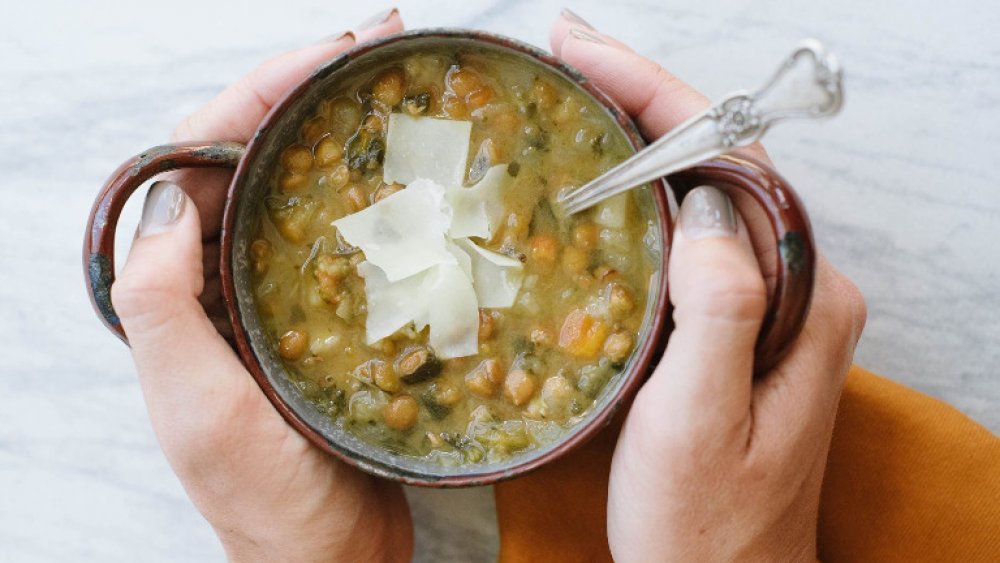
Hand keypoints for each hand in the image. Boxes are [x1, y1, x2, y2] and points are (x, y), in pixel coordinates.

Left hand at [111, 10, 411, 561]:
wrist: (324, 557)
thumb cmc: (261, 496)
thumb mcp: (196, 404)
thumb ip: (160, 303)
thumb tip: (168, 196)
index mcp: (178, 288)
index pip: (202, 158)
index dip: (256, 95)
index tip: (323, 55)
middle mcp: (222, 278)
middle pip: (252, 155)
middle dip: (304, 91)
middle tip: (373, 47)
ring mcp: (277, 293)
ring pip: (298, 186)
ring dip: (336, 130)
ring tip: (387, 86)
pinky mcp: (326, 314)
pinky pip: (341, 234)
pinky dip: (369, 192)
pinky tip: (405, 170)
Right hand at [551, 12, 866, 561]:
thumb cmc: (707, 531)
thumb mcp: (702, 423)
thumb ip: (719, 308)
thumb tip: (705, 203)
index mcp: (806, 301)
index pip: (735, 162)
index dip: (659, 98)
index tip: (586, 56)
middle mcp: (797, 291)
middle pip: (720, 163)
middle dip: (643, 100)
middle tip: (567, 59)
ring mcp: (766, 309)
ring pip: (701, 195)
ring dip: (639, 138)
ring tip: (575, 99)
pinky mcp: (731, 331)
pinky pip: (688, 239)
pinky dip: (639, 196)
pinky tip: (598, 183)